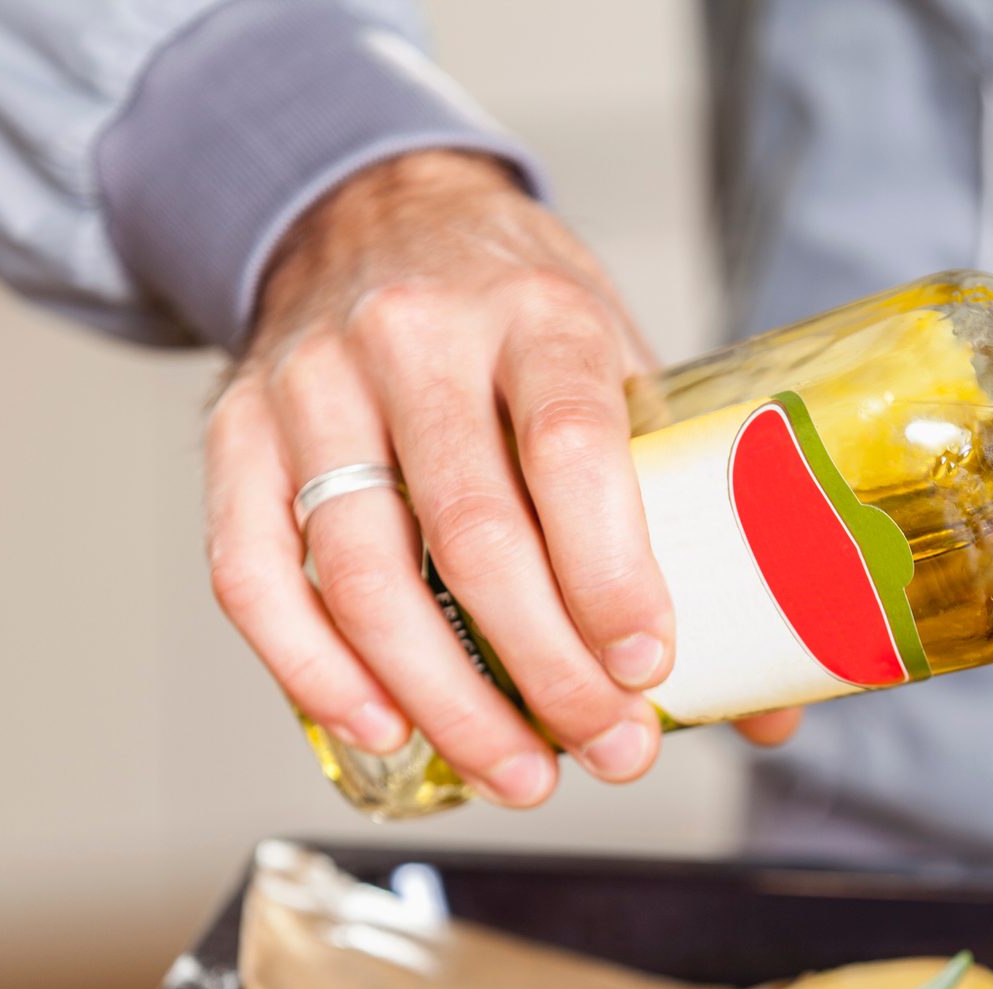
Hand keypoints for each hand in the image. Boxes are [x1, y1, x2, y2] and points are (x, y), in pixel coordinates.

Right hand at [204, 151, 797, 807]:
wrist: (378, 213)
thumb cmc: (518, 314)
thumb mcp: (620, 363)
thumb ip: (685, 508)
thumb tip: (759, 699)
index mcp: (536, 312)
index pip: (570, 447)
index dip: (610, 572)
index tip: (649, 667)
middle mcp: (413, 338)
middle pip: (472, 531)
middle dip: (546, 669)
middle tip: (609, 749)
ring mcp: (311, 383)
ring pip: (360, 570)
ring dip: (444, 697)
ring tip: (518, 772)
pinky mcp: (234, 431)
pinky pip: (252, 573)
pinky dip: (315, 670)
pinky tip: (385, 725)